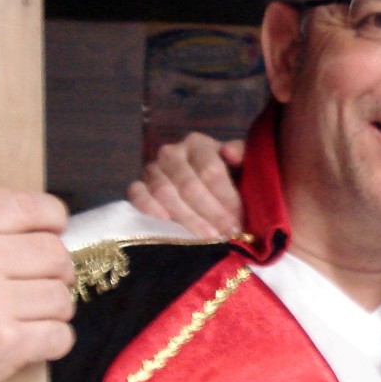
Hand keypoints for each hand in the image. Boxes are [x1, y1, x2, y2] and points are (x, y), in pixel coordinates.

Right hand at [0, 190, 75, 381]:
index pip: (29, 206)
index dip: (50, 219)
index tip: (51, 229)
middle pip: (54, 251)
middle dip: (53, 268)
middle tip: (37, 281)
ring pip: (61, 295)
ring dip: (52, 307)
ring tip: (28, 314)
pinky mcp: (5, 346)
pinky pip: (61, 334)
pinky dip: (52, 340)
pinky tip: (29, 341)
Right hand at [127, 132, 245, 237]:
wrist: (203, 187)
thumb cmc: (227, 176)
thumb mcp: (241, 163)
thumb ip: (243, 154)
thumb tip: (230, 153)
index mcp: (198, 144)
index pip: (210, 170)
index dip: (226, 198)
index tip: (238, 220)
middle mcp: (171, 152)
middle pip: (188, 184)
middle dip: (210, 213)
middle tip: (225, 234)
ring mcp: (151, 169)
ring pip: (165, 192)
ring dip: (187, 218)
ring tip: (206, 238)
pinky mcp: (137, 185)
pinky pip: (136, 194)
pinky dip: (148, 208)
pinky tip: (166, 222)